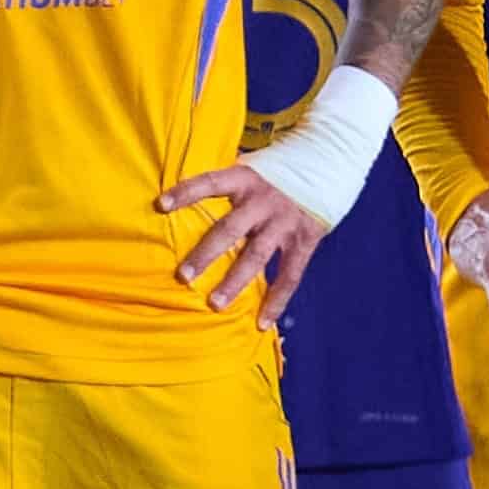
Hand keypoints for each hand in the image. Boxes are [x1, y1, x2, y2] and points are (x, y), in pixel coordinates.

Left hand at [159, 167, 325, 323]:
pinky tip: (262, 323)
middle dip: (206, 253)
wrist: (326, 166)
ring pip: (256, 256)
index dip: (187, 191)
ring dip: (235, 281)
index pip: (211, 182)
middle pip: (230, 229)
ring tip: (215, 304)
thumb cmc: (275, 172)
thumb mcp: (251, 166)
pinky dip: (276, 301)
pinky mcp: (304, 241)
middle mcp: (263, 201)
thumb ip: (226, 180)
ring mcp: (284, 223)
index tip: (161, 204)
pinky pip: (289, 276)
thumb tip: (183, 185)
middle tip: (183, 275)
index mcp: (246, 179)